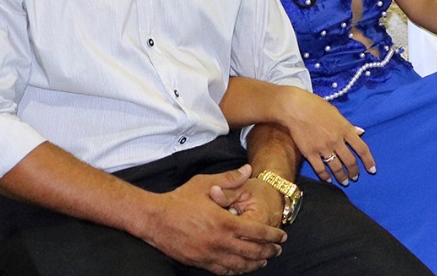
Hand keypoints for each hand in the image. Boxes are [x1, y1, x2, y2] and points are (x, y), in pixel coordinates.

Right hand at [140, 165, 285, 274]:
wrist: (154, 219)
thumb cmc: (180, 199)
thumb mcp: (205, 183)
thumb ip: (230, 179)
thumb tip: (248, 169)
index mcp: (225, 222)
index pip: (257, 232)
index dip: (273, 235)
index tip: (282, 235)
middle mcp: (219, 242)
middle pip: (252, 252)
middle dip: (268, 251)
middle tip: (278, 250)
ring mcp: (208, 254)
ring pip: (238, 265)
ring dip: (254, 264)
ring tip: (263, 261)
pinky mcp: (198, 262)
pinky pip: (221, 271)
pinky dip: (234, 271)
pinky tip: (240, 268)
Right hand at [273, 87, 373, 184]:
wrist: (296, 108)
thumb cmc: (317, 107)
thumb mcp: (337, 113)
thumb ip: (349, 126)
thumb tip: (361, 132)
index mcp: (345, 129)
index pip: (362, 148)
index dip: (368, 161)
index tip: (372, 170)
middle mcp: (336, 140)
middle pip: (350, 161)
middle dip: (354, 172)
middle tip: (355, 178)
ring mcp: (323, 148)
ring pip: (336, 167)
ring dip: (342, 177)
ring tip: (345, 182)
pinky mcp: (310, 153)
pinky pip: (320, 169)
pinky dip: (325, 177)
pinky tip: (328, 180)